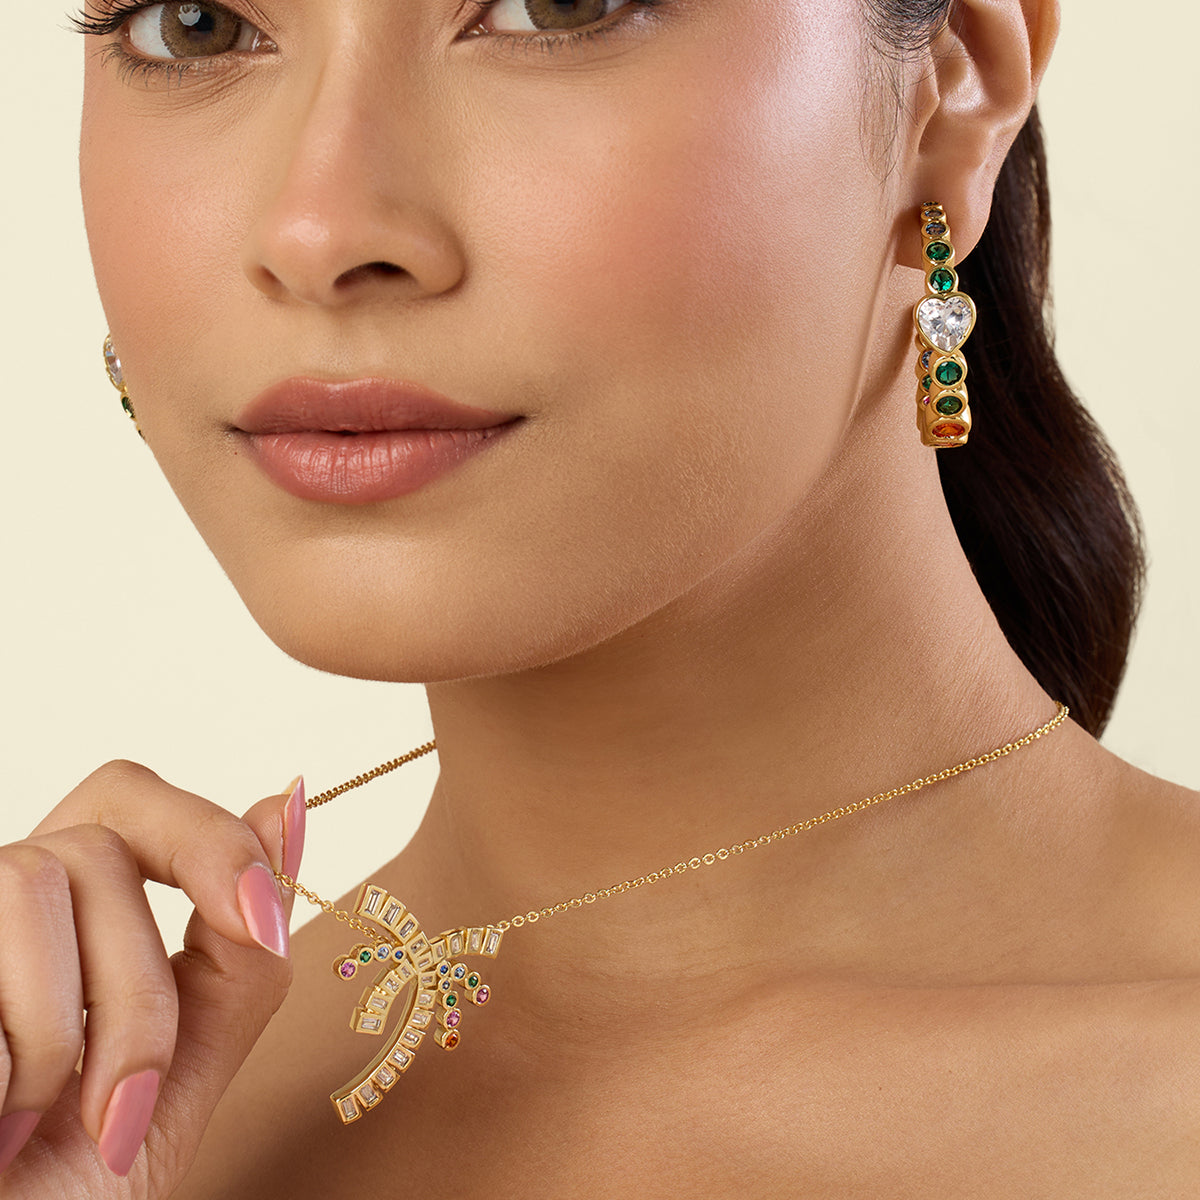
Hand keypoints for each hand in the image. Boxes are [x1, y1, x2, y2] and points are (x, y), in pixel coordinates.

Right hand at [0, 761, 305, 1196]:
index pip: (136, 798)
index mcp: (70, 917)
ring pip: (45, 881)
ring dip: (79, 1031)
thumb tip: (290, 804)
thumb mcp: (184, 1066)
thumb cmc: (77, 1185)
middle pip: (102, 841)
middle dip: (141, 978)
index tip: (267, 926)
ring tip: (49, 1126)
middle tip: (139, 1093)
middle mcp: (5, 908)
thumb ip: (240, 948)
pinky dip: (17, 1055)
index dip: (213, 841)